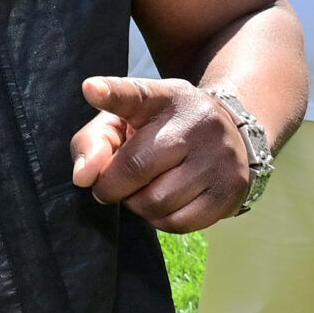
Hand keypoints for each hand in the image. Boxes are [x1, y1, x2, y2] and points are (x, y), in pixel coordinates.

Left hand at [69, 76, 254, 233]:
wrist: (227, 136)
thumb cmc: (160, 130)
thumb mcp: (125, 122)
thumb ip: (93, 142)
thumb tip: (83, 176)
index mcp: (162, 98)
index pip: (135, 94)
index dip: (111, 94)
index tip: (91, 89)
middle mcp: (195, 123)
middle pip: (136, 166)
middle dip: (112, 186)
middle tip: (111, 186)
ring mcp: (218, 157)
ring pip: (156, 202)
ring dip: (136, 205)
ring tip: (142, 190)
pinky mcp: (230, 190)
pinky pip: (178, 223)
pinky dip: (159, 220)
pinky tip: (163, 203)